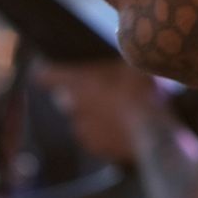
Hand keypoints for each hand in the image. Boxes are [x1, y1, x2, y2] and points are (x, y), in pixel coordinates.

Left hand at [37, 61, 167, 163]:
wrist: (152, 130)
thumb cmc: (140, 91)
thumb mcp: (131, 63)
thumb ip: (117, 59)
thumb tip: (119, 51)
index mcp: (77, 81)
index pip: (47, 75)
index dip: (47, 73)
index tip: (45, 71)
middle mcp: (74, 106)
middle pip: (65, 98)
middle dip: (78, 95)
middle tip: (99, 90)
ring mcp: (82, 128)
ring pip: (80, 119)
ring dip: (91, 115)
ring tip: (116, 112)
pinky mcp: (95, 146)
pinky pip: (93, 137)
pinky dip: (102, 133)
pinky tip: (121, 128)